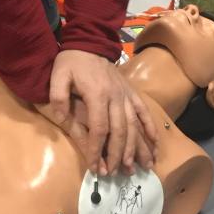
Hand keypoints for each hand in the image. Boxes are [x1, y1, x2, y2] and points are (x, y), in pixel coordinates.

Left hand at [40, 49, 158, 176]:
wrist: (89, 41)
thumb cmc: (71, 61)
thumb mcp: (58, 75)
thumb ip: (58, 97)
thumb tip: (62, 118)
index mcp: (97, 94)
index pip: (99, 128)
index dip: (97, 150)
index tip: (95, 167)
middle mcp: (116, 97)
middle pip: (120, 131)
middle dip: (116, 154)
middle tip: (113, 173)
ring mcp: (126, 95)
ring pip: (134, 125)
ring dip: (135, 148)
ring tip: (135, 168)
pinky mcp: (131, 92)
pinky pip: (144, 113)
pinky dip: (151, 130)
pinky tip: (155, 147)